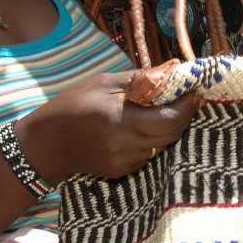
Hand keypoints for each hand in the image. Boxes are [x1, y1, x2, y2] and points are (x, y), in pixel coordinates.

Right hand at [16, 69, 201, 181]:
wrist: (46, 143)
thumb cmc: (74, 105)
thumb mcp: (104, 83)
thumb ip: (139, 80)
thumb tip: (171, 70)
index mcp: (120, 120)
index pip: (168, 119)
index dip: (187, 107)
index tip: (196, 93)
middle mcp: (125, 146)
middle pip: (170, 135)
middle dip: (183, 117)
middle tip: (188, 100)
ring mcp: (124, 162)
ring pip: (162, 147)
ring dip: (169, 130)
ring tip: (167, 111)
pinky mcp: (121, 172)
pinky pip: (149, 156)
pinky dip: (154, 142)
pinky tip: (146, 128)